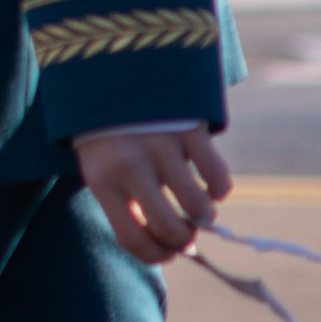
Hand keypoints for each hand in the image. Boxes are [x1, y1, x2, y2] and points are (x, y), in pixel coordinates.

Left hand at [73, 124, 231, 263]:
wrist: (112, 65)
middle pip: (170, 229)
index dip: (156, 255)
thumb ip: (125, 200)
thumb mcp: (100, 163)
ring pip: (198, 208)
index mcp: (102, 180)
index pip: (132, 239)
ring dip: (204, 215)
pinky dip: (220, 189)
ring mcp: (162, 147)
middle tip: (188, 231)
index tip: (168, 253)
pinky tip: (211, 185)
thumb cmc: (107, 128)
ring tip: (198, 206)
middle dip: (185, 240)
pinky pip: (218, 178)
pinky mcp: (189, 129)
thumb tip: (167, 245)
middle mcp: (130, 166)